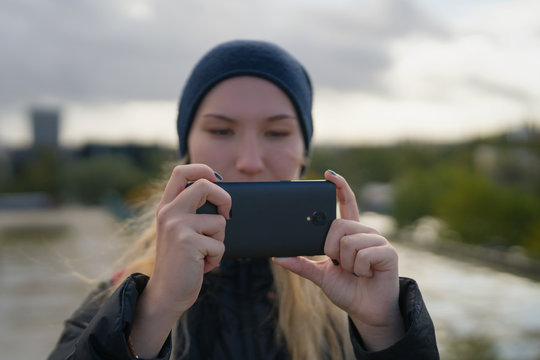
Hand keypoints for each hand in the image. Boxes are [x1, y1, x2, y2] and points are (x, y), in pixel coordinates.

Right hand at [130, 164, 230, 357]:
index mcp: (166, 207)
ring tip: (204, 253)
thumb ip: (193, 212)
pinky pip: (220, 244)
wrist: (166, 293)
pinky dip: (217, 258)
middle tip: (227, 215)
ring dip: (220, 241)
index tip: (217, 178)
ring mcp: (177, 226)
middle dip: (225, 199)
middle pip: (205, 186)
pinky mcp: (188, 242)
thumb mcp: (182, 232)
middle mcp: (169, 213)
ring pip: (219, 221)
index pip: (181, 172)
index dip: (202, 168)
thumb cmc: (181, 262)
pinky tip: (202, 265)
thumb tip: (223, 198)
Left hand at [273, 170, 403, 350]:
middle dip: (332, 249)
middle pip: (339, 225)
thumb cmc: (346, 289)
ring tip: (355, 272)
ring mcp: (378, 241)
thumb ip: (301, 264)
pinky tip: (367, 274)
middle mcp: (365, 232)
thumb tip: (277, 256)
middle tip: (340, 264)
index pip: (346, 203)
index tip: (328, 174)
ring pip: (348, 242)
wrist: (366, 311)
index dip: (339, 187)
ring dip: (346, 264)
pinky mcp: (388, 253)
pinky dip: (359, 269)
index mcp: (350, 233)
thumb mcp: (320, 275)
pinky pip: (363, 255)